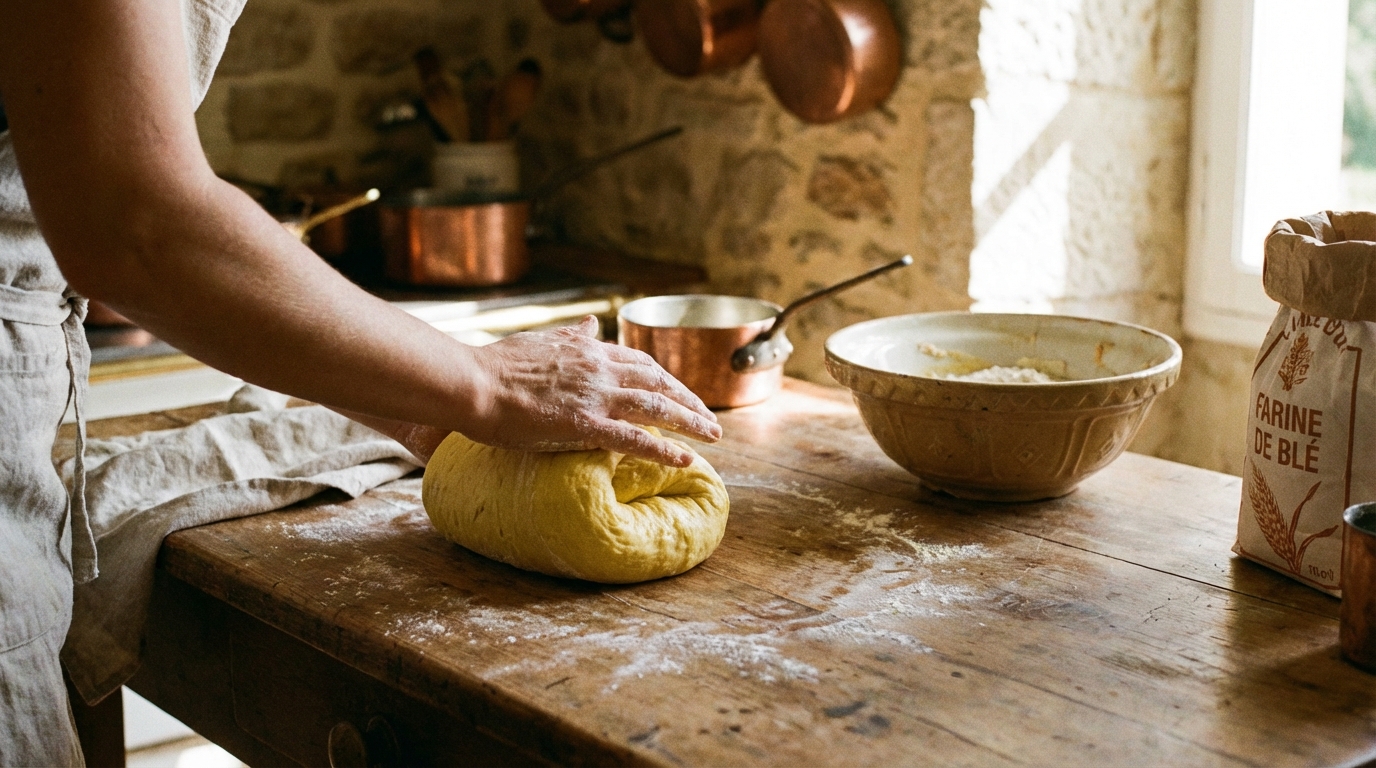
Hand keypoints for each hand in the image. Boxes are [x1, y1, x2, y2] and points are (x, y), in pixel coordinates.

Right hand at [462, 316, 720, 466]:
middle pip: (660, 382)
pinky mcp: (584, 425)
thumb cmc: (496, 366)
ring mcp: (594, 396)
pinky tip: (686, 460)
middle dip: (690, 400)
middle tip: (710, 420)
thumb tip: (590, 322)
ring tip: (713, 436)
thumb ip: (571, 335)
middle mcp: (599, 369)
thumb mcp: (540, 340)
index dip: (667, 379)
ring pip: (657, 407)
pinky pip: (635, 438)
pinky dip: (665, 449)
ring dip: (691, 422)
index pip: (641, 362)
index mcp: (588, 350)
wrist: (471, 382)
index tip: (683, 393)